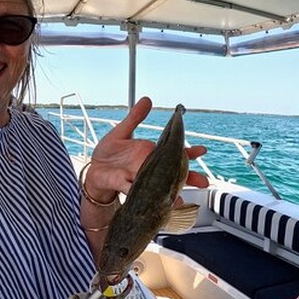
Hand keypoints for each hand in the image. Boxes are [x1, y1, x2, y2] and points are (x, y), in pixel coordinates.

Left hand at [85, 97, 208, 200]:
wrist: (94, 168)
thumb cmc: (109, 153)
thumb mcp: (122, 132)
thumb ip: (135, 117)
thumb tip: (146, 100)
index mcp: (150, 154)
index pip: (173, 153)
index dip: (189, 153)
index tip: (202, 151)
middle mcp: (147, 168)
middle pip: (172, 174)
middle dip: (189, 178)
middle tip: (204, 182)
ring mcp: (137, 179)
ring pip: (157, 187)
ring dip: (169, 193)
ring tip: (180, 199)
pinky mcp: (124, 185)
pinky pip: (133, 189)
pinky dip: (140, 193)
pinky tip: (149, 197)